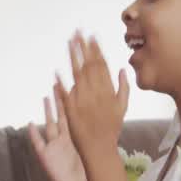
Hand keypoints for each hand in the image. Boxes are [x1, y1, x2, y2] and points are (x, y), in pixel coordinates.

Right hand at [27, 76, 88, 180]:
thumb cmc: (86, 174)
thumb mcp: (91, 153)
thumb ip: (94, 138)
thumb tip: (108, 122)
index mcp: (75, 137)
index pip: (74, 116)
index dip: (74, 102)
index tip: (76, 86)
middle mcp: (63, 139)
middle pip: (61, 116)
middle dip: (59, 101)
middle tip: (57, 84)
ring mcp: (54, 146)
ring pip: (50, 125)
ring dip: (47, 112)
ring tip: (45, 98)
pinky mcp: (46, 157)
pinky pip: (38, 143)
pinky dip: (33, 134)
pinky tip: (30, 124)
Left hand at [64, 32, 128, 159]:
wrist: (100, 148)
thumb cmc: (111, 127)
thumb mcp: (122, 107)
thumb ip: (123, 87)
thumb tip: (121, 69)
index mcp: (109, 90)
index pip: (102, 65)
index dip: (96, 50)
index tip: (91, 36)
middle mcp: (96, 93)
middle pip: (88, 65)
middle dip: (83, 47)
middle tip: (78, 32)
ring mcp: (83, 101)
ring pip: (77, 75)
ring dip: (73, 57)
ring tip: (69, 42)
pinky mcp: (72, 110)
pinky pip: (66, 94)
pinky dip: (62, 82)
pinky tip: (57, 71)